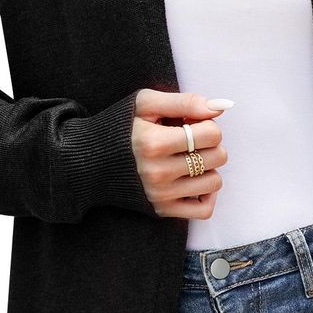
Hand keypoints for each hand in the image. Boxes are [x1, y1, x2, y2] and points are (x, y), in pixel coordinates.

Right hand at [130, 88, 230, 218]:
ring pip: (215, 182)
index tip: (189, 125)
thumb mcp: (146, 103)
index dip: (207, 125)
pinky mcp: (162, 210)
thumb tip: (222, 107)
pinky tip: (193, 181)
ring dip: (208, 168)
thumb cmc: (122, 128)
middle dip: (209, 145)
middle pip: (218, 157)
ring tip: (188, 159)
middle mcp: (157, 172)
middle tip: (189, 142)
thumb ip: (185, 102)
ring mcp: (160, 194)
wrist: (90, 161)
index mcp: (153, 142)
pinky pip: (204, 210)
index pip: (212, 134)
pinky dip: (206, 195)